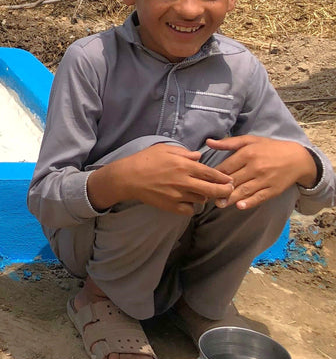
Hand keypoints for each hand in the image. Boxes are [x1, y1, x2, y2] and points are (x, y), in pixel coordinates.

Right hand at [88, 143, 233, 214]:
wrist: (128, 177)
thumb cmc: (145, 160)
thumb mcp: (164, 149)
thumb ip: (184, 152)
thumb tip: (199, 157)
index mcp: (183, 165)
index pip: (210, 173)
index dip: (223, 178)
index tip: (230, 179)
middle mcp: (184, 181)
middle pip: (212, 190)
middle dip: (224, 191)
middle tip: (229, 190)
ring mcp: (178, 196)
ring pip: (201, 200)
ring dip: (204, 196)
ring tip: (201, 192)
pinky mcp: (172, 206)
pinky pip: (190, 210)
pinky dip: (191, 206)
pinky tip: (187, 200)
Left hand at [207, 135, 318, 209]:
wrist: (298, 158)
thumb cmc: (270, 148)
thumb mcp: (250, 140)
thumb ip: (228, 142)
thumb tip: (208, 142)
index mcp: (247, 154)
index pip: (226, 167)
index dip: (214, 175)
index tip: (204, 180)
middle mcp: (255, 167)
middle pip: (233, 180)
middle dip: (219, 188)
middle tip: (207, 196)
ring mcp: (265, 180)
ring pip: (244, 190)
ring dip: (231, 198)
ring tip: (219, 204)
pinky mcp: (274, 190)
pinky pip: (260, 197)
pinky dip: (250, 202)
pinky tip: (240, 206)